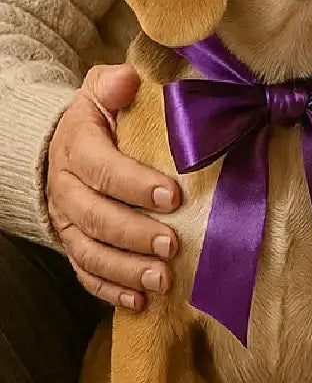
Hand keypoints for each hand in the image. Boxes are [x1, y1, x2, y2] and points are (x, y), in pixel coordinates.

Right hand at [45, 63, 179, 309]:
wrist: (67, 144)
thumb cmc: (101, 116)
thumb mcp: (103, 90)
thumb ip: (114, 84)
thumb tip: (127, 81)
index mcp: (78, 149)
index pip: (103, 169)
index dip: (135, 185)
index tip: (173, 196)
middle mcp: (67, 190)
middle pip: (96, 218)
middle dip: (135, 234)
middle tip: (172, 244)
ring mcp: (69, 222)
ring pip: (91, 252)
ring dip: (127, 270)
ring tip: (162, 279)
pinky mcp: (76, 245)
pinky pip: (87, 273)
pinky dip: (112, 290)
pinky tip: (140, 301)